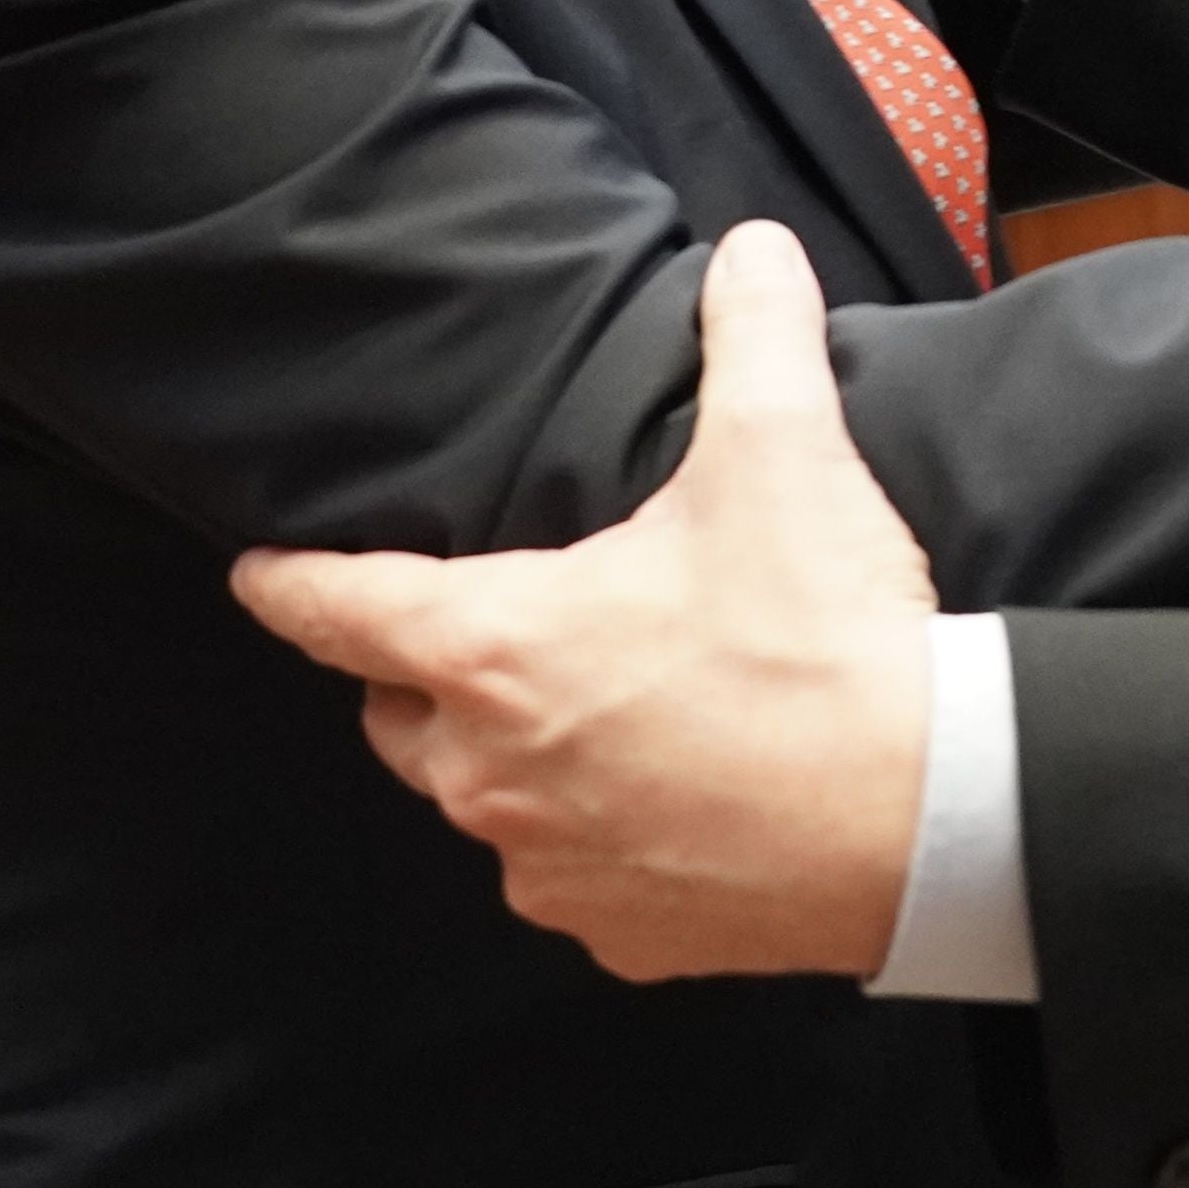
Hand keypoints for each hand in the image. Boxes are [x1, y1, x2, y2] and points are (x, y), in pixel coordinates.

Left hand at [231, 224, 937, 983]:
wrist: (930, 812)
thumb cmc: (828, 644)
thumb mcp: (784, 458)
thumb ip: (753, 338)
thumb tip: (751, 252)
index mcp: (498, 651)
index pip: (341, 611)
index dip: (291, 583)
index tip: (259, 573)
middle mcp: (493, 774)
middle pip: (398, 715)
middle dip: (421, 673)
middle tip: (492, 628)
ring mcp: (551, 866)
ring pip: (486, 802)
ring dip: (519, 757)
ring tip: (608, 706)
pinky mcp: (620, 934)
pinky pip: (571, 876)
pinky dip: (600, 837)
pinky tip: (674, 793)